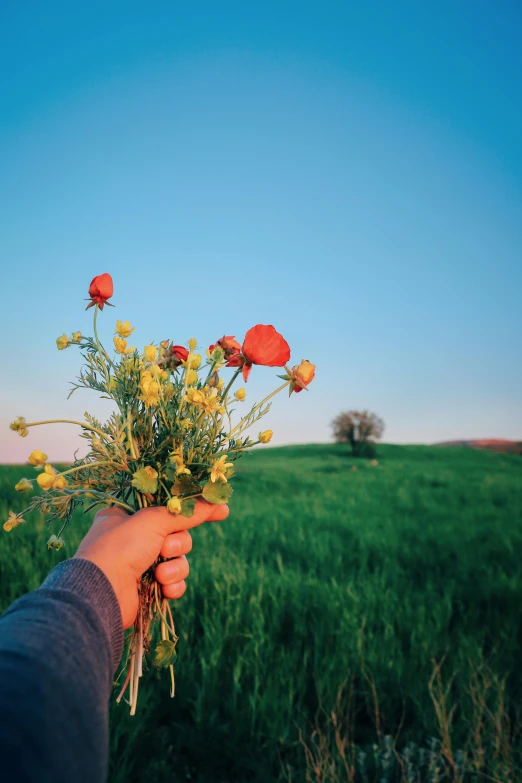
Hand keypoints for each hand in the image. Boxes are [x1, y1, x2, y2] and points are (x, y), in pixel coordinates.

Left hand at [74, 500, 228, 627]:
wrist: (101, 593)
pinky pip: (173, 582)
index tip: (222, 511)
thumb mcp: (154, 520)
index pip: (167, 508)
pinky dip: (173, 585)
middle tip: (165, 548)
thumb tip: (219, 502)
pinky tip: (164, 589)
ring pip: (178, 560)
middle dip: (177, 544)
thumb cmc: (120, 548)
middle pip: (176, 535)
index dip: (192, 510)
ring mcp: (138, 565)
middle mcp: (131, 539)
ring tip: (160, 574)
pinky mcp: (146, 589)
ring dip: (175, 567)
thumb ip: (188, 511)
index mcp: (126, 516)